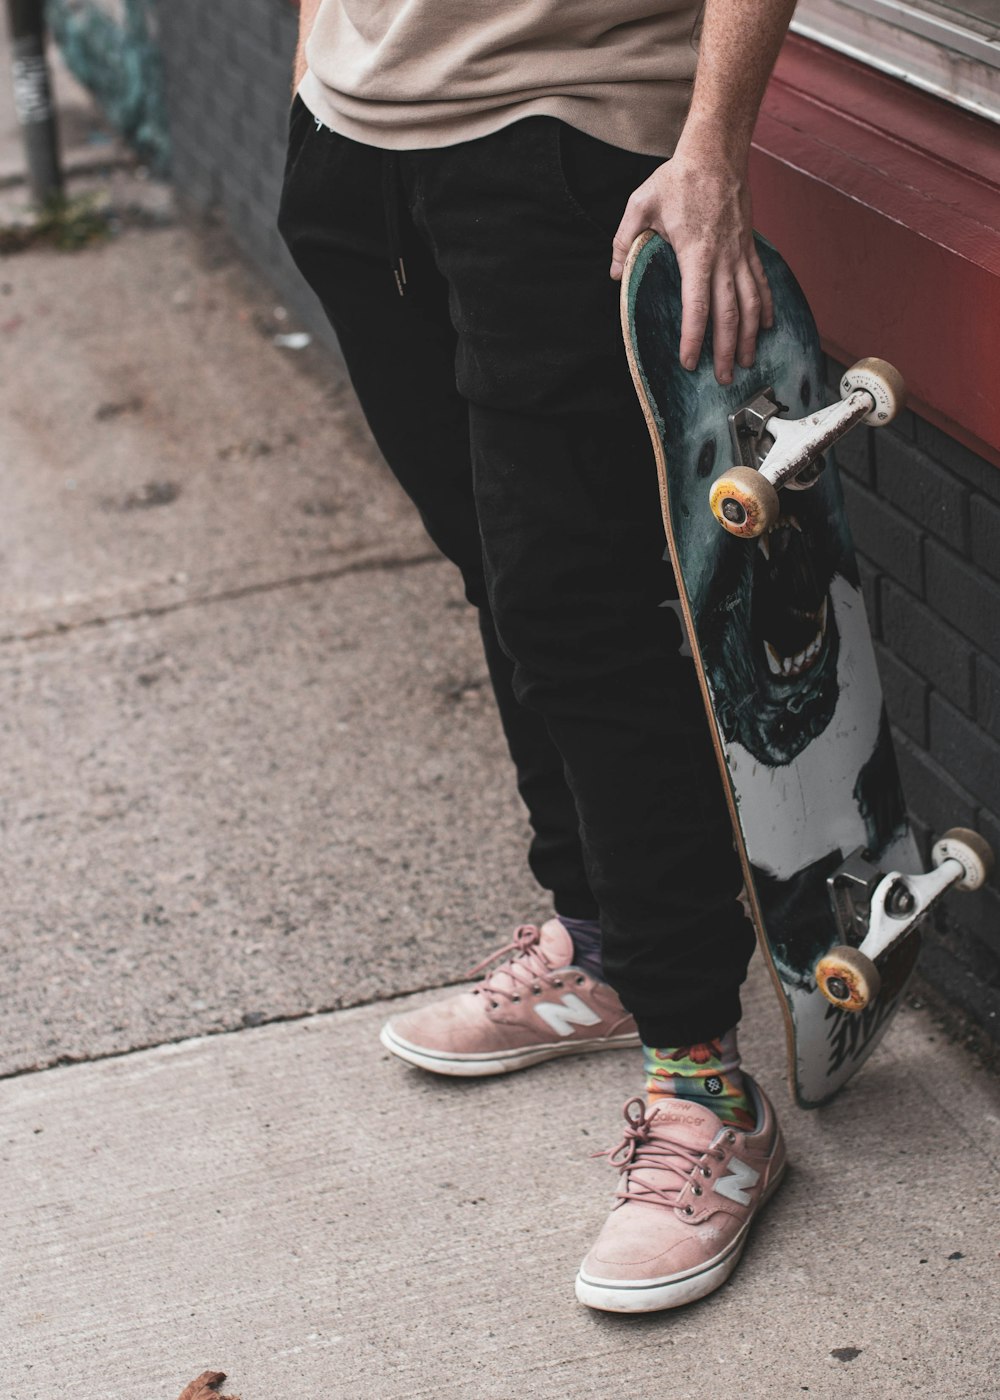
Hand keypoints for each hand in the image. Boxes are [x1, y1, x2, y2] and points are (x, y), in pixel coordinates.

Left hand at [610, 134, 772, 384]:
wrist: (716, 152)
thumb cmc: (677, 179)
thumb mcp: (640, 205)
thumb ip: (624, 241)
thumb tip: (616, 274)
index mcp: (695, 253)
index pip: (696, 305)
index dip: (694, 337)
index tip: (690, 362)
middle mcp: (723, 258)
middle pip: (729, 313)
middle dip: (726, 349)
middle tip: (722, 378)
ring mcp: (740, 252)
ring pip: (751, 303)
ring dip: (749, 336)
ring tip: (746, 362)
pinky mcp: (748, 246)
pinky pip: (761, 282)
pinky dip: (765, 307)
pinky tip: (765, 327)